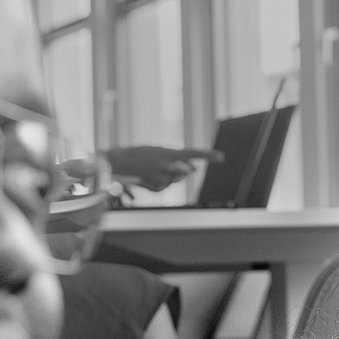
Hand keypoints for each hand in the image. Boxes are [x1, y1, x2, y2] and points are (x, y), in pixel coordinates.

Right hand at [102, 146, 221, 191]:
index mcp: (168, 152)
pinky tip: (149, 178)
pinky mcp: (155, 187)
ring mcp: (161, 177)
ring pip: (176, 181)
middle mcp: (167, 165)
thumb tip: (193, 169)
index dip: (208, 156)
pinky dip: (161, 184)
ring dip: (170, 177)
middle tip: (173, 167)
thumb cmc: (139, 154)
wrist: (117, 163)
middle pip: (186, 171)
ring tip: (155, 170)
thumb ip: (177, 158)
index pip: (192, 153)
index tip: (221, 157)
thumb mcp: (159, 151)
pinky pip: (165, 188)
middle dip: (185, 170)